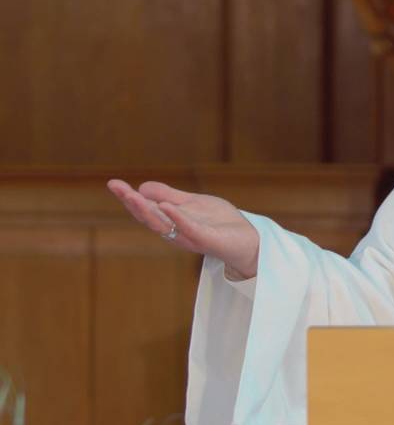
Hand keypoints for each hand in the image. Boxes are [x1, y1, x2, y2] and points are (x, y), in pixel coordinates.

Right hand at [106, 179, 259, 279]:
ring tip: (133, 195)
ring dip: (148, 210)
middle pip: (149, 218)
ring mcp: (191, 236)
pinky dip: (178, 218)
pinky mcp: (207, 240)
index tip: (113, 183)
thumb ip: (170, 195)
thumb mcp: (192, 203)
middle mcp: (176, 231)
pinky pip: (190, 229)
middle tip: (116, 188)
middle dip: (132, 203)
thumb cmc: (221, 223)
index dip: (129, 197)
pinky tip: (167, 206)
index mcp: (172, 222)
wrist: (248, 241)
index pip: (146, 209)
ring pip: (164, 225)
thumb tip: (143, 187)